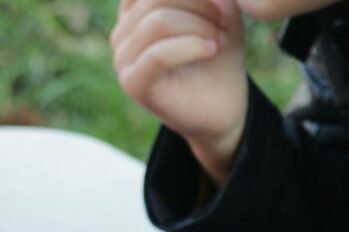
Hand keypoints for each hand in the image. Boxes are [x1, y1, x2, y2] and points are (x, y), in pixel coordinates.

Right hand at [112, 0, 246, 181]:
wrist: (223, 104)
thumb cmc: (217, 52)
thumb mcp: (219, 8)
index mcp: (136, 9)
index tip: (220, 2)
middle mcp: (123, 31)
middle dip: (200, 4)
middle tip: (225, 21)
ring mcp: (123, 58)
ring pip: (158, 21)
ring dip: (200, 26)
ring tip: (219, 39)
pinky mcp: (133, 83)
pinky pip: (158, 53)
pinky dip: (192, 47)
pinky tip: (212, 49)